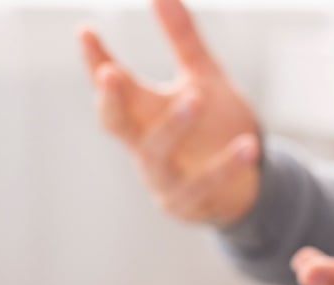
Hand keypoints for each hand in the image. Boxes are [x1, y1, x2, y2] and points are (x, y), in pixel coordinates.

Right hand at [78, 0, 260, 224]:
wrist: (244, 185)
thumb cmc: (214, 127)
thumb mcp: (202, 77)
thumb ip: (182, 38)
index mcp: (141, 113)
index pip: (112, 86)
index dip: (95, 61)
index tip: (85, 32)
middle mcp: (142, 145)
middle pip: (115, 123)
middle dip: (111, 99)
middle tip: (110, 72)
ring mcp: (161, 178)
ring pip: (157, 154)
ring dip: (174, 125)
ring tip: (195, 96)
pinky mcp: (188, 202)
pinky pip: (204, 185)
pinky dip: (226, 166)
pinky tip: (248, 145)